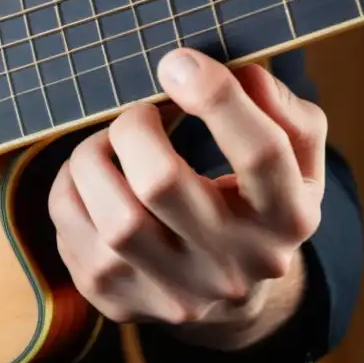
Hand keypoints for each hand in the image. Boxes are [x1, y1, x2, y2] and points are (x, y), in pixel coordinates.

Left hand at [48, 47, 325, 350]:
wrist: (227, 299)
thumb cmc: (254, 206)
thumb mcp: (295, 161)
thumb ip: (282, 111)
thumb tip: (242, 73)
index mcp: (286, 221)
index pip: (260, 154)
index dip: (217, 97)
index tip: (177, 62)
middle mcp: (231, 267)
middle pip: (159, 183)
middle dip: (134, 128)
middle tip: (140, 113)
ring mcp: (170, 293)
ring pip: (108, 214)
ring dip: (94, 157)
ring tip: (111, 144)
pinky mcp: (117, 300)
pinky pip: (68, 222)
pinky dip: (71, 183)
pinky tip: (96, 179)